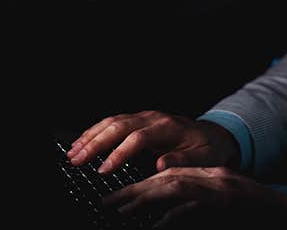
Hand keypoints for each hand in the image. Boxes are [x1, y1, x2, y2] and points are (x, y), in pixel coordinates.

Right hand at [65, 111, 238, 174]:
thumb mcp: (204, 158)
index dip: (119, 153)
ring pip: (112, 121)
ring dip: (90, 136)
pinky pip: (113, 122)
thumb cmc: (209, 149)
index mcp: (169, 127)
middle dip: (95, 143)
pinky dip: (95, 132)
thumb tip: (161, 165)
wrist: (214, 135)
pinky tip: (82, 142)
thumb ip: (183, 161)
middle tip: (77, 160)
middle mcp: (154, 118)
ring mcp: (145, 117)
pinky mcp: (139, 120)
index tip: (103, 170)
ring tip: (73, 153)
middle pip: (119, 126)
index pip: (138, 138)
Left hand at [100, 166, 286, 229]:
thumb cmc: (258, 213)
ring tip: (122, 210)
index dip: (141, 185)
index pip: (170, 174)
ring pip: (176, 186)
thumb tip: (160, 220)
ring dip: (146, 197)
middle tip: (109, 202)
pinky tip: (158, 225)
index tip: (117, 198)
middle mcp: (214, 178)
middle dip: (135, 189)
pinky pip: (194, 204)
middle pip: (167, 177)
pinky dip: (174, 214)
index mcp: (211, 177)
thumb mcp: (221, 209)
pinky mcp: (227, 200)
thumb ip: (192, 210)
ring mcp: (222, 188)